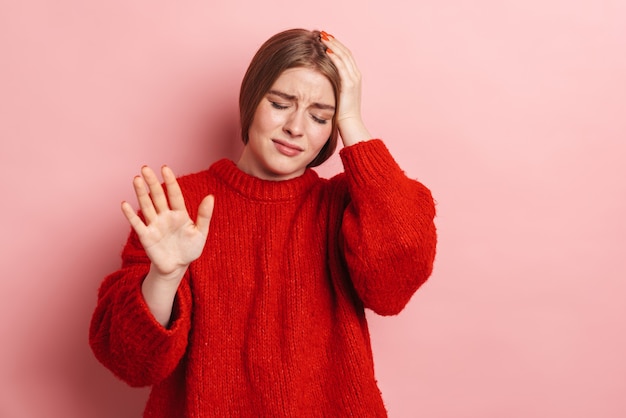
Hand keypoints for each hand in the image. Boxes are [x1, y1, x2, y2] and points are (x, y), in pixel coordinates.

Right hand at [121, 165, 214, 280]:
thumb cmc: (190, 249)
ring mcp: (154, 225)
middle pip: (157, 196)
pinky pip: (137, 224)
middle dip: (152, 182)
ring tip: (136, 179)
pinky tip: (125, 204)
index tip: (165, 168)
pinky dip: (130, 215)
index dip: (170, 181)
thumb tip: (210, 196)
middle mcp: (165, 216)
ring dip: (141, 193)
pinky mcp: (146, 236)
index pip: (174, 194)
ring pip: (146, 206)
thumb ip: (205, 215)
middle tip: (145, 168)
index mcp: (179, 214)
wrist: (177, 267)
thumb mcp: (201, 233)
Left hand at [320, 31, 371, 145]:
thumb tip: (320, 78)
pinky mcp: (349, 84)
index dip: (336, 45)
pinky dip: (334, 56)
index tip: (325, 39)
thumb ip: (332, 84)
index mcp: (354, 77)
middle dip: (334, 41)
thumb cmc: (340, 113)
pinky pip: (342, 65)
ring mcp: (354, 79)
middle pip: (345, 52)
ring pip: (344, 56)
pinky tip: (326, 50)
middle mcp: (356, 75)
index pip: (346, 56)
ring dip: (333, 45)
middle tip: (322, 34)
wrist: (349, 124)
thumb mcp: (337, 94)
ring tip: (322, 37)